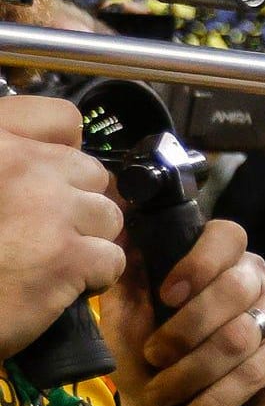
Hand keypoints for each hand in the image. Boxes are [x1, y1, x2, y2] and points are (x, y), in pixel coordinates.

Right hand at [0, 95, 123, 358]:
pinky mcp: (64, 255)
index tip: (48, 182)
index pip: (63, 119)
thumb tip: (64, 153)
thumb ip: (13, 162)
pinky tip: (55, 286)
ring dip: (87, 241)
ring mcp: (46, 206)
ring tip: (47, 259)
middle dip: (77, 204)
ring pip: (107, 216)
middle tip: (43, 232)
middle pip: (92, 173)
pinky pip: (111, 260)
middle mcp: (21, 163)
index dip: (65, 154)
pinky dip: (92, 278)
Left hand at [103, 220, 264, 405]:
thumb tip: (119, 236)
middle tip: (153, 356)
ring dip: (192, 372)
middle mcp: (255, 279)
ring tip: (159, 396)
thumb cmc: (144, 350)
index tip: (165, 296)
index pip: (226, 236)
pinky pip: (254, 375)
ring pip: (241, 337)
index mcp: (217, 258)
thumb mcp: (126, 313)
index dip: (198, 263)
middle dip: (187, 328)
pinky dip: (214, 400)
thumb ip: (128, 278)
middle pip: (235, 289)